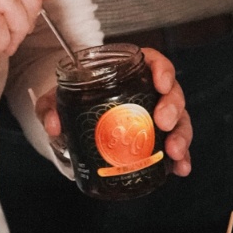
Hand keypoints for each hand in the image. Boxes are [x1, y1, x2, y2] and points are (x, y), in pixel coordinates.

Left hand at [35, 47, 194, 176]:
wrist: (74, 122)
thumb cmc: (72, 101)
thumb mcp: (57, 99)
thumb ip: (50, 106)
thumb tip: (54, 125)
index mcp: (130, 72)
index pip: (154, 63)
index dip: (163, 71)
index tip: (161, 85)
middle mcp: (148, 92)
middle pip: (172, 93)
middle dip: (173, 108)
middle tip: (163, 123)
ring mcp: (155, 116)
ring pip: (179, 120)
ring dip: (181, 136)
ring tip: (175, 153)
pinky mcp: (156, 139)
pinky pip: (174, 146)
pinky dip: (180, 159)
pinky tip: (180, 169)